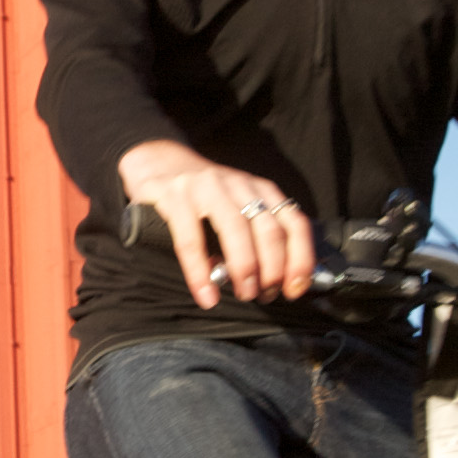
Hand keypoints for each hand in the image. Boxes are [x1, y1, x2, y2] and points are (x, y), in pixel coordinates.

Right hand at [118, 139, 315, 310]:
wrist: (157, 161)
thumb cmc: (202, 196)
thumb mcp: (237, 206)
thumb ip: (255, 235)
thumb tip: (276, 283)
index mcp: (260, 190)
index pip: (294, 223)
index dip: (300, 259)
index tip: (294, 288)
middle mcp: (237, 185)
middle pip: (268, 229)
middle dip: (272, 270)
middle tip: (264, 295)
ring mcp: (205, 187)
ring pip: (236, 229)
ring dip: (245, 268)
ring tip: (243, 294)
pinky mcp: (174, 195)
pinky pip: (190, 239)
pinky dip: (199, 273)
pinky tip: (206, 294)